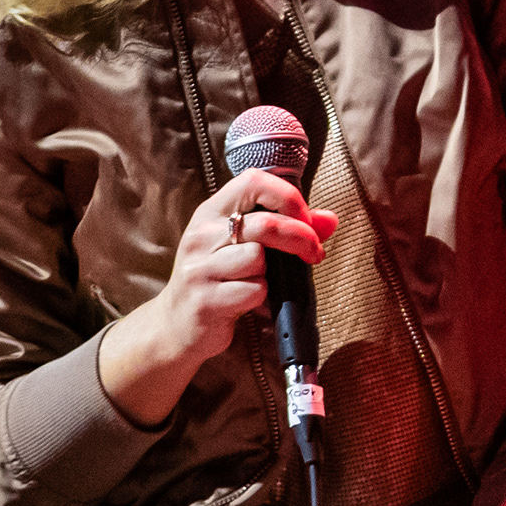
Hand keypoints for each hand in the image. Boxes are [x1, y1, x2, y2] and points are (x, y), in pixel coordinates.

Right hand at [97, 168, 334, 429]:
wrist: (175, 324)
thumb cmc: (218, 280)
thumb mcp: (245, 247)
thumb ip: (288, 229)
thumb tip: (330, 220)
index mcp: (212, 212)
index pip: (253, 181)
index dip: (287, 196)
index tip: (305, 218)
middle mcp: (202, 235)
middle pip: (265, 223)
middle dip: (301, 237)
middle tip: (313, 254)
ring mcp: (200, 267)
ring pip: (258, 258)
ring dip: (272, 274)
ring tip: (262, 281)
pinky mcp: (205, 299)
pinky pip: (254, 290)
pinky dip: (262, 298)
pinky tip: (251, 301)